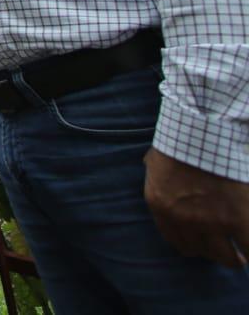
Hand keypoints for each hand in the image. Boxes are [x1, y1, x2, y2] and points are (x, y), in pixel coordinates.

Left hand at [145, 148, 248, 267]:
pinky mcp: (237, 218)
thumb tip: (152, 166)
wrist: (203, 133)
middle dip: (212, 252)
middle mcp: (184, 220)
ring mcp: (212, 221)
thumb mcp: (155, 159)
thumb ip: (155, 172)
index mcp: (161, 207)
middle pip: (200, 251)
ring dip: (234, 258)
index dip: (192, 245)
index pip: (175, 240)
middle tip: (226, 251)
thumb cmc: (180, 140)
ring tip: (242, 258)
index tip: (203, 245)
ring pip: (225, 256)